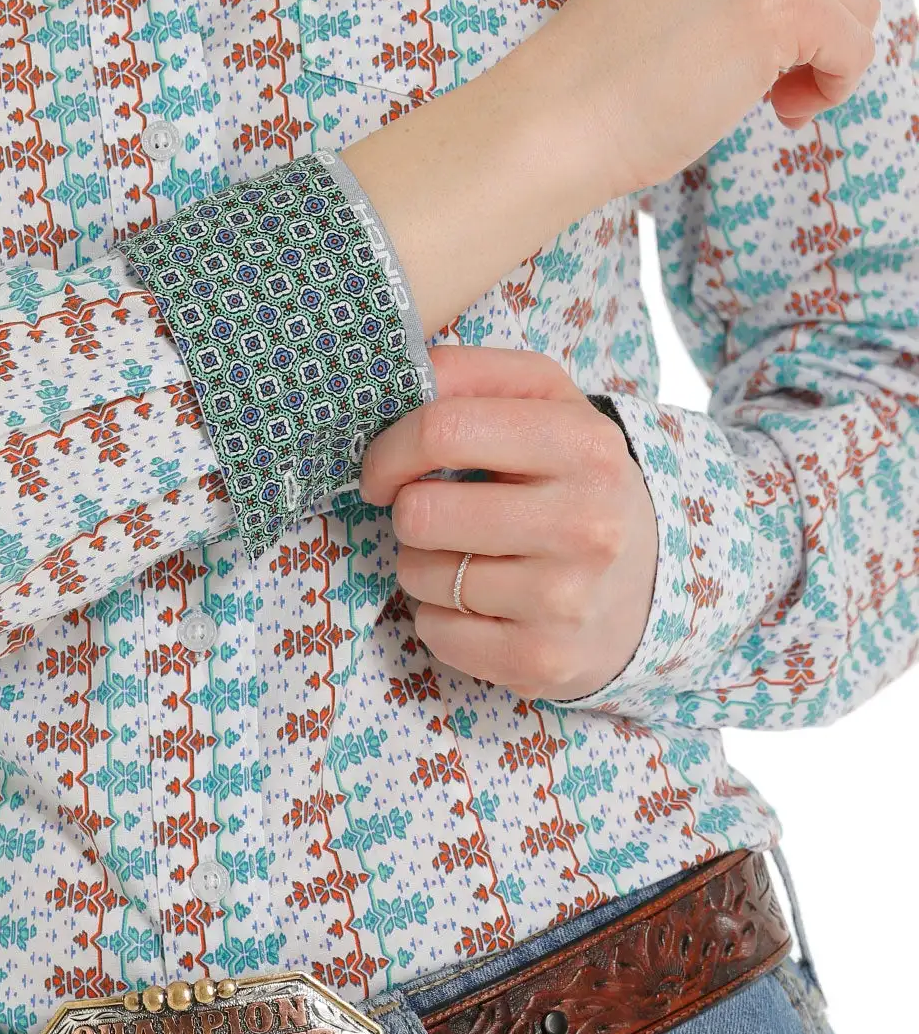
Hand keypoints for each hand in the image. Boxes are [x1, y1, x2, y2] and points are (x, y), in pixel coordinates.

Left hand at [359, 343, 657, 699]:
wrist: (648, 581)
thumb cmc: (570, 478)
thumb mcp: (544, 402)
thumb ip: (470, 373)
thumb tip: (399, 372)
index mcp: (583, 442)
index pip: (443, 428)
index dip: (390, 448)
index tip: (384, 468)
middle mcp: (585, 522)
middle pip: (421, 512)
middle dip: (408, 511)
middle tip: (436, 514)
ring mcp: (567, 599)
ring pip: (419, 574)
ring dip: (421, 564)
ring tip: (468, 556)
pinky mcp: (544, 660)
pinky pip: (434, 631)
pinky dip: (439, 617)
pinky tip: (480, 603)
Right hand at [527, 0, 880, 200]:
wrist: (565, 109)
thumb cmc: (618, 46)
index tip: (767, 13)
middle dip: (832, 7)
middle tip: (775, 59)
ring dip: (828, 54)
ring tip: (770, 87)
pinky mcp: (780, 1)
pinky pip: (856, 48)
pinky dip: (833, 87)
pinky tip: (784, 106)